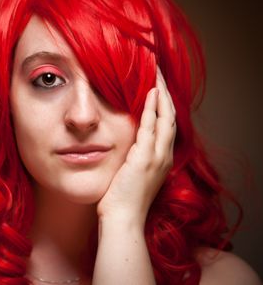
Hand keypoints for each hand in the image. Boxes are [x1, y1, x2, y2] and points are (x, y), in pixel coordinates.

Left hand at [96, 68, 175, 224]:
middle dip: (166, 93)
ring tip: (157, 75)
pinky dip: (153, 109)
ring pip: (165, 118)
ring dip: (161, 95)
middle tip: (159, 73)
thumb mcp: (131, 174)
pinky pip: (152, 128)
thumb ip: (133, 157)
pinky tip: (150, 94)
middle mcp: (164, 156)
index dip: (164, 105)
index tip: (158, 87)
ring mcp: (157, 157)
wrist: (122, 220)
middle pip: (171, 117)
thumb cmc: (121, 199)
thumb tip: (126, 144)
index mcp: (161, 159)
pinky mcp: (145, 159)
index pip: (166, 125)